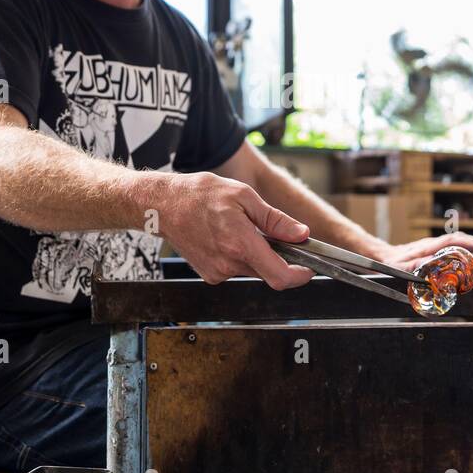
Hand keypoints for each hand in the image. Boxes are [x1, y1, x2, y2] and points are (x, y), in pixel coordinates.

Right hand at [152, 172, 314, 289]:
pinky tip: (228, 237)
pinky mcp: (210, 274)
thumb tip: (301, 234)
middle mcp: (228, 264)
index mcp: (241, 244)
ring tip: (241, 229)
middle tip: (274, 235)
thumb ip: (275, 220)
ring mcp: (217, 272)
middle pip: (268, 272)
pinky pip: (236, 269)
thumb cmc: (201, 195)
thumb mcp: (244, 196)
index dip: (300, 276)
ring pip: (252, 270)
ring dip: (257, 255)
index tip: (309, 268)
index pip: (280, 276)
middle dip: (278, 258)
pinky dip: (241, 257)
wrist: (164, 205)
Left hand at [374, 232, 472, 271]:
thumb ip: (416, 265)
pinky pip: (454, 244)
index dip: (468, 244)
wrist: (382, 255)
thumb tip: (433, 263)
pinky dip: (467, 246)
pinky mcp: (433, 248)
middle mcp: (432, 243)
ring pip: (458, 240)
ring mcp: (433, 244)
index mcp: (428, 247)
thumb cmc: (392, 263)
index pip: (452, 242)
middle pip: (460, 238)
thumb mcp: (401, 267)